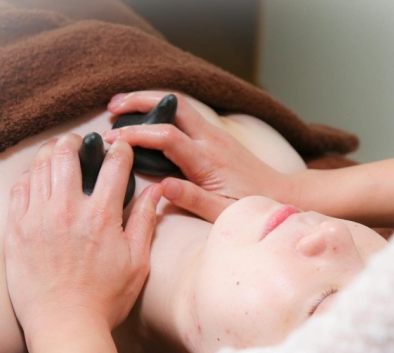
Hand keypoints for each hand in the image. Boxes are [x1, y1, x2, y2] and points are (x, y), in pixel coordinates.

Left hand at [4, 135, 161, 340]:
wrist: (64, 326)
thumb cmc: (105, 299)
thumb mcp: (137, 262)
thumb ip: (145, 221)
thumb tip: (157, 190)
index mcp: (101, 216)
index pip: (113, 165)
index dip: (121, 151)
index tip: (122, 148)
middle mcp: (66, 210)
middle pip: (66, 154)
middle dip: (76, 142)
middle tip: (81, 144)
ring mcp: (37, 218)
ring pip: (39, 166)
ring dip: (50, 153)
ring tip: (58, 154)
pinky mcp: (16, 231)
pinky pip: (19, 189)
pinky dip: (30, 176)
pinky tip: (37, 178)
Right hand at [104, 91, 290, 221]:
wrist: (282, 194)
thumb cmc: (250, 207)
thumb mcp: (221, 212)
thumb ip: (192, 199)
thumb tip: (162, 187)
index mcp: (209, 160)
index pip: (168, 137)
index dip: (137, 134)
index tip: (112, 138)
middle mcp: (212, 140)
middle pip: (173, 105)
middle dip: (139, 101)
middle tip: (111, 106)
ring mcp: (215, 134)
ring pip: (179, 105)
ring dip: (149, 100)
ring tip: (120, 105)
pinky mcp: (216, 135)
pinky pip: (185, 113)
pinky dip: (161, 109)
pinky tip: (144, 116)